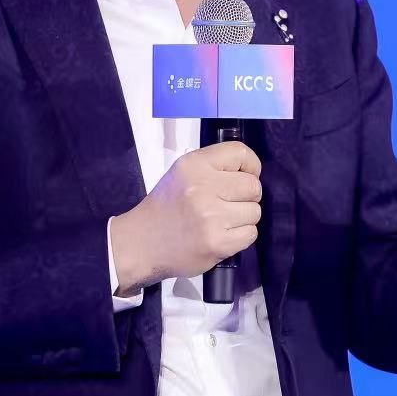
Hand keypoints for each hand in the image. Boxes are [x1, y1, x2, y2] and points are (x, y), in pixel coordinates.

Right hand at [109, 141, 262, 294]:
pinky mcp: (218, 242)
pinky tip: (222, 234)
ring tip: (221, 221)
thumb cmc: (166, 207)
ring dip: (243, 218)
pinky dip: (240, 236)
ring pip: (254, 212)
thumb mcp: (182, 173)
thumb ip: (215, 166)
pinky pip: (250, 234)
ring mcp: (211, 216)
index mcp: (193, 165)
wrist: (142, 243)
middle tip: (228, 203)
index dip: (250, 166)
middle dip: (247, 196)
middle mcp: (202, 187)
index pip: (241, 152)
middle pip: (253, 186)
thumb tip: (252, 172)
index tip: (245, 175)